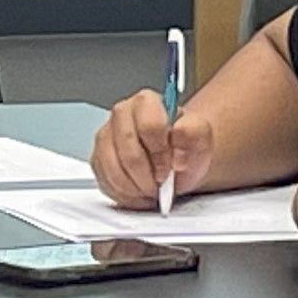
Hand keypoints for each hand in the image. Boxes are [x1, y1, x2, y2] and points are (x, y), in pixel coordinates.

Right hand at [91, 91, 205, 209]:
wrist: (176, 158)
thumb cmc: (184, 146)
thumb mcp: (200, 137)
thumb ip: (193, 134)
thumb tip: (178, 148)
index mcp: (146, 102)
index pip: (148, 126)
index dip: (160, 154)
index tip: (170, 170)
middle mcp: (121, 114)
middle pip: (129, 153)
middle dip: (147, 177)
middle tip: (161, 186)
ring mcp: (105, 136)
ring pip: (114, 170)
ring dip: (136, 188)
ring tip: (152, 190)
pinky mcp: (97, 159)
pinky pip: (106, 182)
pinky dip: (125, 194)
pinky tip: (140, 192)